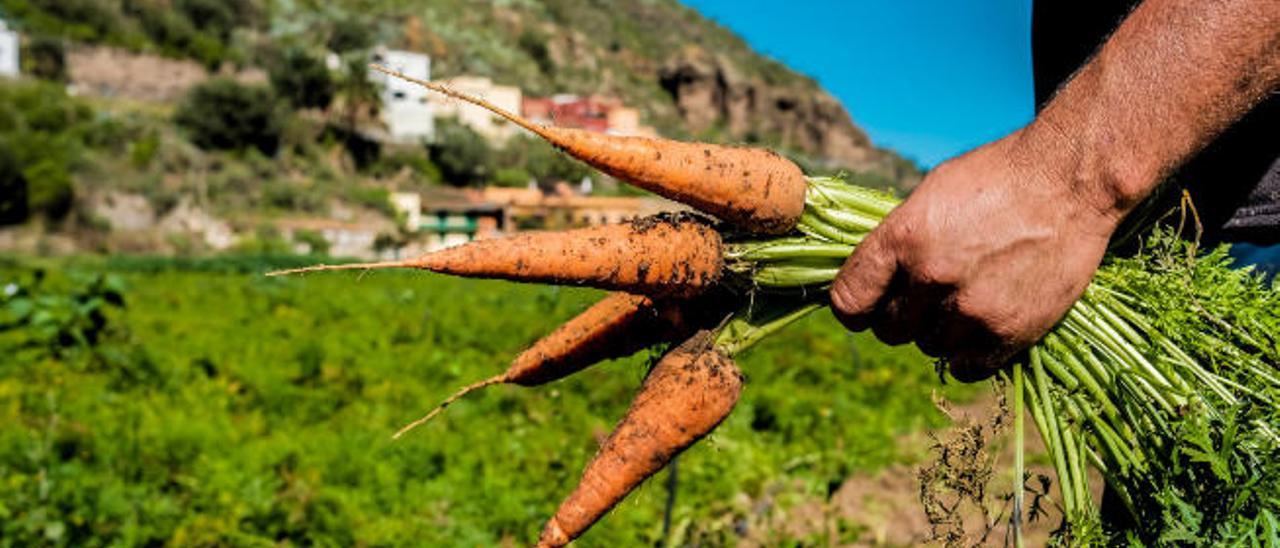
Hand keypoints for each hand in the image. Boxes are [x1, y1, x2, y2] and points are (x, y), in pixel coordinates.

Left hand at [829, 124, 1126, 379]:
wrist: (1069, 181)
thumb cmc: (996, 178)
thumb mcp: (931, 194)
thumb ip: (899, 241)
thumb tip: (874, 280)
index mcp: (902, 239)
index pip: (849, 300)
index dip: (853, 309)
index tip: (865, 309)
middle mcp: (930, 277)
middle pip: (889, 329)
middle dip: (901, 316)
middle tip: (927, 298)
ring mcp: (971, 308)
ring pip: (929, 346)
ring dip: (940, 331)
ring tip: (966, 299)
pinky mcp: (1009, 331)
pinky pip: (967, 367)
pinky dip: (968, 354)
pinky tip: (981, 327)